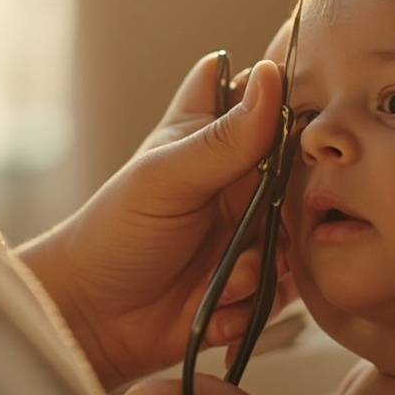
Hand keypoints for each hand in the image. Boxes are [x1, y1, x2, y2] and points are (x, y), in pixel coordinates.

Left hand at [18, 54, 287, 389]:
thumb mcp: (167, 178)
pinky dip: (257, 296)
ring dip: (266, 258)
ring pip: (298, 230)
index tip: (292, 117)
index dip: (282, 90)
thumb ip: (225, 137)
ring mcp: (252, 228)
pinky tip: (219, 302)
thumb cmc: (117, 233)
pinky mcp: (258, 278)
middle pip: (299, 164)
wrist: (94, 319)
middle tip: (259, 217)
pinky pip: (287, 282)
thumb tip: (271, 75)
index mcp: (213, 134)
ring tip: (228, 274)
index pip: (257, 86)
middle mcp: (240, 177)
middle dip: (290, 196)